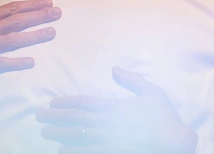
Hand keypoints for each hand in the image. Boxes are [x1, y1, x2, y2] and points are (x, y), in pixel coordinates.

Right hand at [0, 0, 60, 102]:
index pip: (13, 8)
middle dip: (39, 16)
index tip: (48, 2)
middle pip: (18, 21)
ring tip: (51, 32)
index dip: (32, 5)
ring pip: (14, 40)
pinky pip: (2, 63)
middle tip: (57, 13)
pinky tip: (31, 61)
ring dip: (34, 36)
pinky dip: (16, 62)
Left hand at [36, 67, 196, 153]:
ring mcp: (109, 141)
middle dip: (54, 117)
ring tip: (44, 132)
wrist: (175, 143)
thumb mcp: (151, 91)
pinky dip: (73, 150)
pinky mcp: (112, 153)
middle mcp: (108, 124)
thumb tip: (114, 68)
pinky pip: (88, 151)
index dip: (66, 102)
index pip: (84, 103)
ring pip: (77, 136)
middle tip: (38, 116)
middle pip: (75, 119)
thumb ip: (132, 79)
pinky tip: (61, 150)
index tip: (52, 103)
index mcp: (115, 107)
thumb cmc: (164, 117)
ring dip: (58, 133)